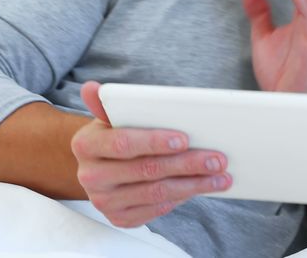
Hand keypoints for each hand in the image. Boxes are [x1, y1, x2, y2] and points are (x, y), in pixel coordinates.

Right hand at [71, 81, 230, 227]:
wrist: (103, 167)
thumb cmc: (116, 135)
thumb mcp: (112, 117)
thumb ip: (110, 103)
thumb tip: (92, 88)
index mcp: (86, 145)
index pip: (123, 143)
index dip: (155, 142)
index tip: (185, 139)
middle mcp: (90, 177)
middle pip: (147, 170)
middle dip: (187, 164)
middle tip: (218, 159)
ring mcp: (104, 201)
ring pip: (157, 193)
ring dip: (194, 185)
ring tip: (221, 176)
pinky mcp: (120, 218)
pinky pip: (157, 209)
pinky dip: (183, 198)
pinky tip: (202, 187)